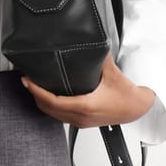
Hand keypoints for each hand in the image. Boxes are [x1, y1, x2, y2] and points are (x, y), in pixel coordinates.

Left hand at [20, 51, 154, 128]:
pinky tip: (49, 98)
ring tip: (35, 88)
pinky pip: (61, 117)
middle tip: (27, 82)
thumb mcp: (112, 73)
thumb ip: (100, 56)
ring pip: (53, 115)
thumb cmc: (127, 96)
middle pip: (49, 109)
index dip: (37, 91)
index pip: (53, 101)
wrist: (138, 109)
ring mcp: (81, 122)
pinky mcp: (84, 122)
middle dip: (35, 96)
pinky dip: (52, 108)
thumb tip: (93, 43)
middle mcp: (81, 117)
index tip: (28, 81)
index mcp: (85, 106)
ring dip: (42, 103)